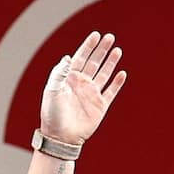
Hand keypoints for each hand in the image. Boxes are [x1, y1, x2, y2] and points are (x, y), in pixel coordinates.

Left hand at [39, 31, 125, 145]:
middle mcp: (81, 84)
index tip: (96, 35)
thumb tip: (68, 57)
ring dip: (111, 62)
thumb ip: (60, 73)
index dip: (88, 46)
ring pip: (104, 74)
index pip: (80, 57)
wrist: (60, 138)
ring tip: (117, 50)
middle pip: (94, 62)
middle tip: (110, 37)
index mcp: (69, 79)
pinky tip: (122, 73)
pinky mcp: (100, 106)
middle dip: (102, 50)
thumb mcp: (52, 91)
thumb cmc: (52, 115)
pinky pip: (111, 92)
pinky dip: (117, 83)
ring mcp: (91, 94)